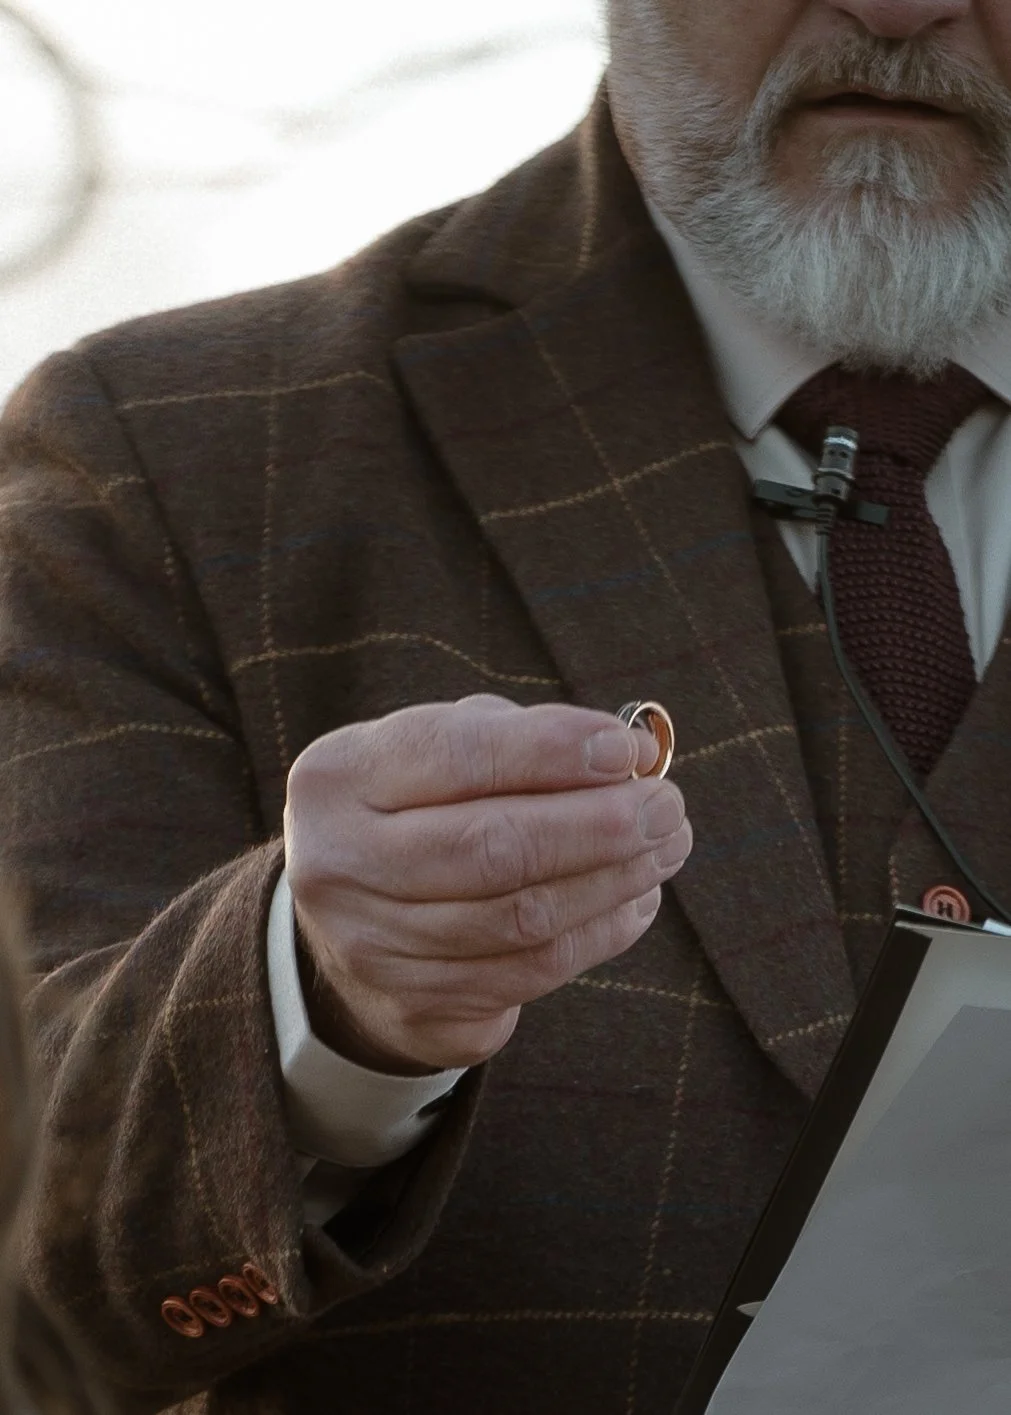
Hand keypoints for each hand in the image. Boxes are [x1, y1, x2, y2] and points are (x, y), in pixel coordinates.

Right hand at [284, 695, 692, 1073]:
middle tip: (667, 807)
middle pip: (492, 849)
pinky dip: (599, 933)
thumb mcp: (441, 751)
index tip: (629, 748)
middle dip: (598, 826)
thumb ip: (526, 738)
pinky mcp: (415, 1009)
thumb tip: (632, 754)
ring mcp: (372, 949)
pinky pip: (531, 973)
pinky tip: (636, 901)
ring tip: (666, 847)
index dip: (552, 752)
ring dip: (613, 881)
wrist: (352, 919)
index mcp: (338, 780)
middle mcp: (338, 866)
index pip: (457, 756)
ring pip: (522, 919)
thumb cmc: (419, 808)